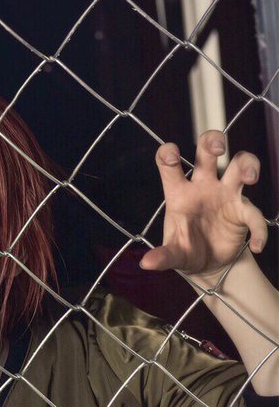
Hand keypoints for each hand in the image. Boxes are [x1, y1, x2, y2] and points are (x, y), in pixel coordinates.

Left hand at [140, 130, 267, 280]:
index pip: (169, 165)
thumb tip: (147, 264)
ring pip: (240, 165)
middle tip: (219, 150)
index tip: (172, 153)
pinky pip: (255, 214)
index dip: (168, 153)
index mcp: (179, 193)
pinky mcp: (243, 210)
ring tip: (250, 178)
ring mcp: (226, 195)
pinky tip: (256, 246)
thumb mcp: (173, 254)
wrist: (209, 264)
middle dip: (213, 142)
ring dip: (248, 165)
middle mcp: (203, 187)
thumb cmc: (186, 249)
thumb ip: (163, 257)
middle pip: (208, 152)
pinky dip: (259, 230)